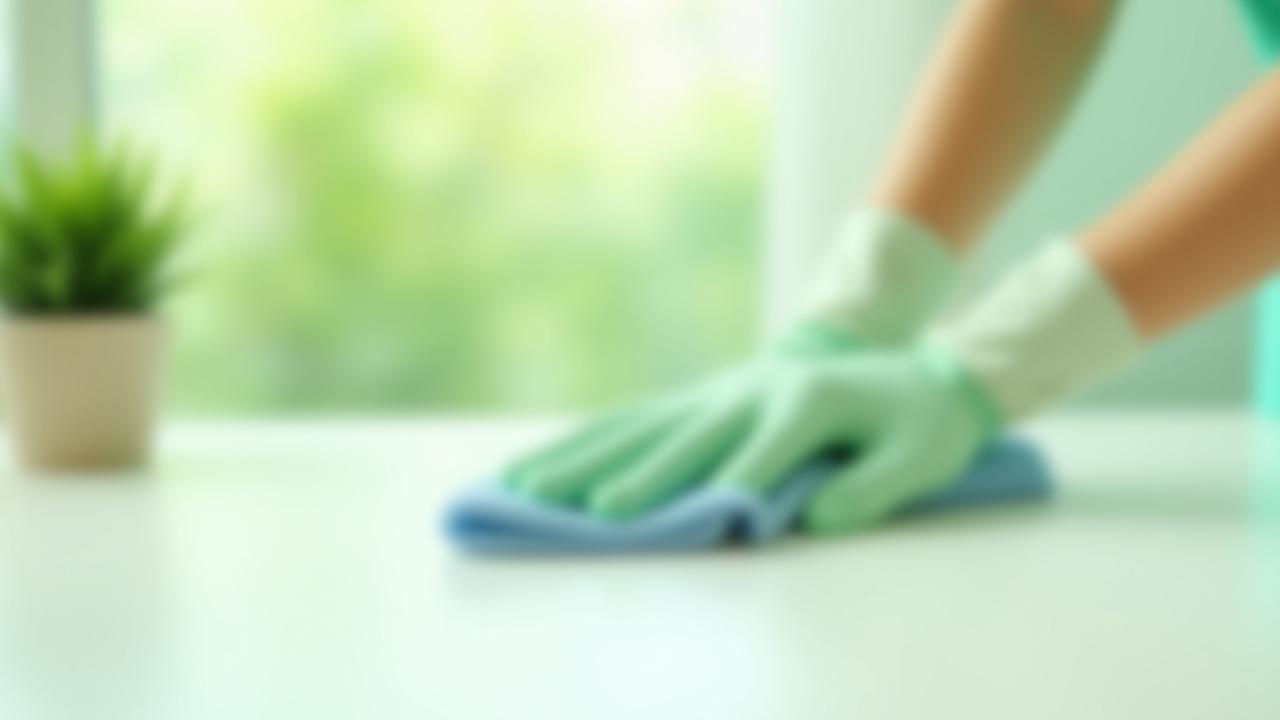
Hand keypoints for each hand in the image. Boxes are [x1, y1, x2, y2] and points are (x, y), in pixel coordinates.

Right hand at [506, 344, 998, 534]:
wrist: (904, 369)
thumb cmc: (917, 423)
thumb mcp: (921, 456)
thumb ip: (874, 487)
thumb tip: (813, 519)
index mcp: (808, 403)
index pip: (765, 453)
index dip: (731, 486)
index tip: (682, 519)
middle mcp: (750, 393)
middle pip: (686, 440)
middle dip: (638, 478)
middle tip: (591, 513)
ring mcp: (718, 394)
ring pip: (642, 427)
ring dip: (586, 457)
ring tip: (527, 484)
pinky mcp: (701, 402)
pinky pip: (637, 421)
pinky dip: (588, 442)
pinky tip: (544, 462)